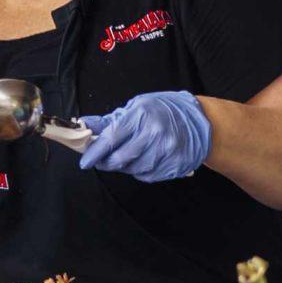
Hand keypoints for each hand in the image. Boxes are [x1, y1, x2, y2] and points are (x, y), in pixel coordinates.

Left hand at [78, 91, 212, 182]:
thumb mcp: (135, 107)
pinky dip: (139, 171)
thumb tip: (83, 125)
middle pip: (121, 158)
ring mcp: (167, 150)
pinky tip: (143, 160)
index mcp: (142, 114)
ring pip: (133, 169)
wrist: (198, 120)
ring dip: (124, 167)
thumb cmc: (162, 111)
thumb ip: (109, 120)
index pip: (111, 138)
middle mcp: (155, 132)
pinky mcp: (174, 164)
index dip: (95, 152)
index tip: (85, 161)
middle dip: (106, 163)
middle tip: (101, 161)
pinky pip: (148, 176)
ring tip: (126, 157)